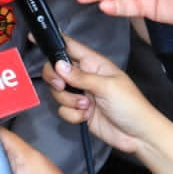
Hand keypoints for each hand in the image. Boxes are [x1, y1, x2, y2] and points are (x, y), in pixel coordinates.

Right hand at [36, 35, 154, 156]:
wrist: (138, 136)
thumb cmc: (131, 105)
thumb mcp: (107, 87)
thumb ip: (81, 76)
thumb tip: (59, 65)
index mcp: (94, 64)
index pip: (70, 47)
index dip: (53, 42)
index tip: (35, 37)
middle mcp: (85, 77)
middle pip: (56, 70)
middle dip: (55, 79)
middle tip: (62, 86)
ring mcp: (82, 94)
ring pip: (58, 92)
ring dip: (68, 101)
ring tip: (87, 106)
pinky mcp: (79, 112)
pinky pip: (63, 110)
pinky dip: (72, 115)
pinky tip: (86, 117)